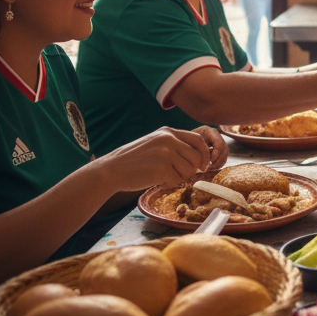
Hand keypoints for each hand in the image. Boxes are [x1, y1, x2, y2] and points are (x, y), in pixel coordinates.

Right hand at [96, 127, 212, 191]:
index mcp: (168, 132)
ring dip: (181, 177)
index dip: (204, 153)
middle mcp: (169, 140)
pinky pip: (178, 180)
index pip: (198, 139)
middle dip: (193, 168)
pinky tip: (158, 180)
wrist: (112, 170)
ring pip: (190, 170)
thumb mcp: (154, 143)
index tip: (203, 164)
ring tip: (166, 176)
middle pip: (197, 156)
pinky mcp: (162, 168)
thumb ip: (174, 145)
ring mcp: (166, 153)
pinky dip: (171, 183)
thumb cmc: (134, 160)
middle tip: (182, 174)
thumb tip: (199, 157)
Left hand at [193, 125, 228, 170]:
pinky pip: (224, 157)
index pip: (218, 142)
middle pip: (224, 149)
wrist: (190, 136)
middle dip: (218, 160)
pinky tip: (211, 167)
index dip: (216, 153)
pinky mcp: (220, 148)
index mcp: (210, 132)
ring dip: (219, 163)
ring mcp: (220, 142)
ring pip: (225, 154)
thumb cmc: (188, 138)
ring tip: (210, 168)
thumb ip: (197, 148)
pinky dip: (219, 164)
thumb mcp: (191, 141)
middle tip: (210, 167)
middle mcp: (217, 136)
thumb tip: (203, 160)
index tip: (210, 160)